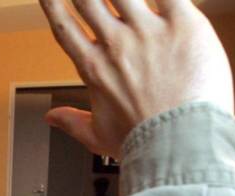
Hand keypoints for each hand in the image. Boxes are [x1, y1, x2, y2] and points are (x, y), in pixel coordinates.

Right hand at [38, 0, 233, 157]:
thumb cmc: (144, 143)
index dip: (52, 5)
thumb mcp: (97, 136)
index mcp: (94, 67)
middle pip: (88, 0)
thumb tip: (52, 118)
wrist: (179, 142)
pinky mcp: (183, 24)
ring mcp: (147, 31)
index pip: (65, 28)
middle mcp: (116, 44)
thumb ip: (71, 122)